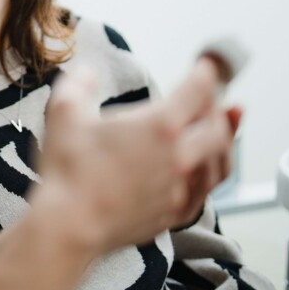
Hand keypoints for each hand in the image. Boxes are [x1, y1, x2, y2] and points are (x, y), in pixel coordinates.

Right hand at [33, 59, 234, 254]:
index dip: (207, 72)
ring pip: (220, 159)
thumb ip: (78, 81)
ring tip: (222, 127)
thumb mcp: (63, 110)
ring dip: (225, 139)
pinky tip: (205, 167)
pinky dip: (212, 171)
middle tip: (211, 95)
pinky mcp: (175, 212)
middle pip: (217, 125)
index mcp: (159, 126)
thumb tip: (88, 71)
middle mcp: (179, 156)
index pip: (197, 91)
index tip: (208, 64)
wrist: (69, 225)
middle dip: (217, 105)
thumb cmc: (67, 170)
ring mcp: (180, 187)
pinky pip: (207, 190)